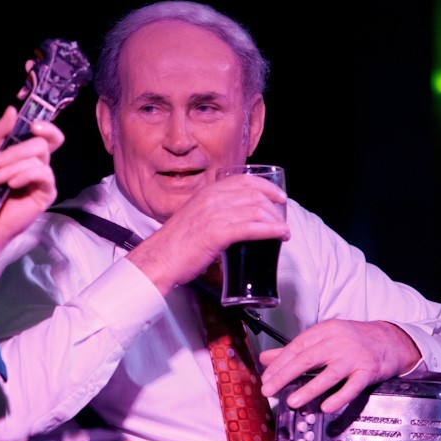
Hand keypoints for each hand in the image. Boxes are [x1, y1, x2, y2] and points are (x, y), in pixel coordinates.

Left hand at [0, 105, 63, 271]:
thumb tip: (12, 110)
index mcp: (25, 154)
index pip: (46, 134)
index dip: (46, 126)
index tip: (32, 124)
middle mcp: (38, 164)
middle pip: (42, 143)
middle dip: (16, 150)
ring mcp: (43, 180)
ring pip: (39, 158)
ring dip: (12, 167)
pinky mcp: (46, 194)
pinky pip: (43, 174)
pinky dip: (24, 175)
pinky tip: (10, 185)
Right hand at [128, 172, 288, 292]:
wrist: (157, 259)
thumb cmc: (173, 245)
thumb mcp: (193, 219)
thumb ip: (212, 216)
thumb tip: (232, 226)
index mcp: (206, 193)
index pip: (243, 180)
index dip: (266, 186)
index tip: (278, 196)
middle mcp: (211, 200)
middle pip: (254, 194)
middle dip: (275, 206)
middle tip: (282, 218)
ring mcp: (214, 215)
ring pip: (256, 210)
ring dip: (276, 220)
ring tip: (283, 232)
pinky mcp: (217, 234)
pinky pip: (251, 227)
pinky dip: (271, 230)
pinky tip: (280, 235)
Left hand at [258, 320, 420, 413]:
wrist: (390, 340)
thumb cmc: (353, 340)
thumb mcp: (324, 339)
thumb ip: (294, 350)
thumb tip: (266, 359)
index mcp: (324, 331)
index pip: (296, 347)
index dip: (279, 364)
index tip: (266, 378)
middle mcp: (338, 341)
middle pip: (307, 359)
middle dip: (284, 376)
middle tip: (268, 390)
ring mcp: (354, 356)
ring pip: (328, 374)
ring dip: (309, 389)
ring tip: (292, 402)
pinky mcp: (369, 371)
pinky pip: (352, 387)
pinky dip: (339, 398)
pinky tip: (325, 407)